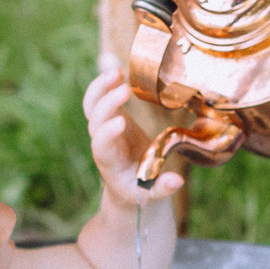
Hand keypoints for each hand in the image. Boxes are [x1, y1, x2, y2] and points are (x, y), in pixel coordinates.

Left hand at [85, 66, 184, 203]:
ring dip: (100, 88)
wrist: (128, 188)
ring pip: (92, 107)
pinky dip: (104, 86)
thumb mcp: (152, 196)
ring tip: (117, 72)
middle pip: (95, 121)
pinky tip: (118, 73)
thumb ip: (163, 188)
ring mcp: (105, 130)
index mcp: (110, 164)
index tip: (121, 122)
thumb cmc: (140, 193)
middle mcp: (103, 144)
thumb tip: (177, 181)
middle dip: (107, 104)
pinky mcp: (110, 120)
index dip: (108, 133)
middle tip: (125, 90)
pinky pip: (98, 101)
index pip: (102, 146)